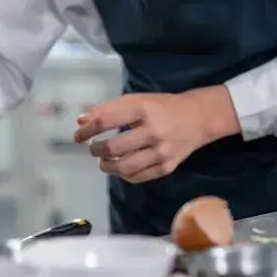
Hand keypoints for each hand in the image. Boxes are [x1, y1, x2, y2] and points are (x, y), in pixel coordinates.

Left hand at [73, 87, 240, 183]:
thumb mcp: (135, 100)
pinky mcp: (167, 167)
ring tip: (103, 160)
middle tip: (93, 148)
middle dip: (95, 150)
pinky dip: (123, 174)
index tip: (78, 136)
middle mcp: (153, 131)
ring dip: (106, 166)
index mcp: (143, 109)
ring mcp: (161, 152)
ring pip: (124, 168)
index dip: (87, 131)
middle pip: (113, 148)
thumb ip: (107, 109)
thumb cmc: (162, 106)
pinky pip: (138, 177)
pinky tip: (120, 166)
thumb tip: (81, 121)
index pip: (106, 121)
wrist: (198, 118)